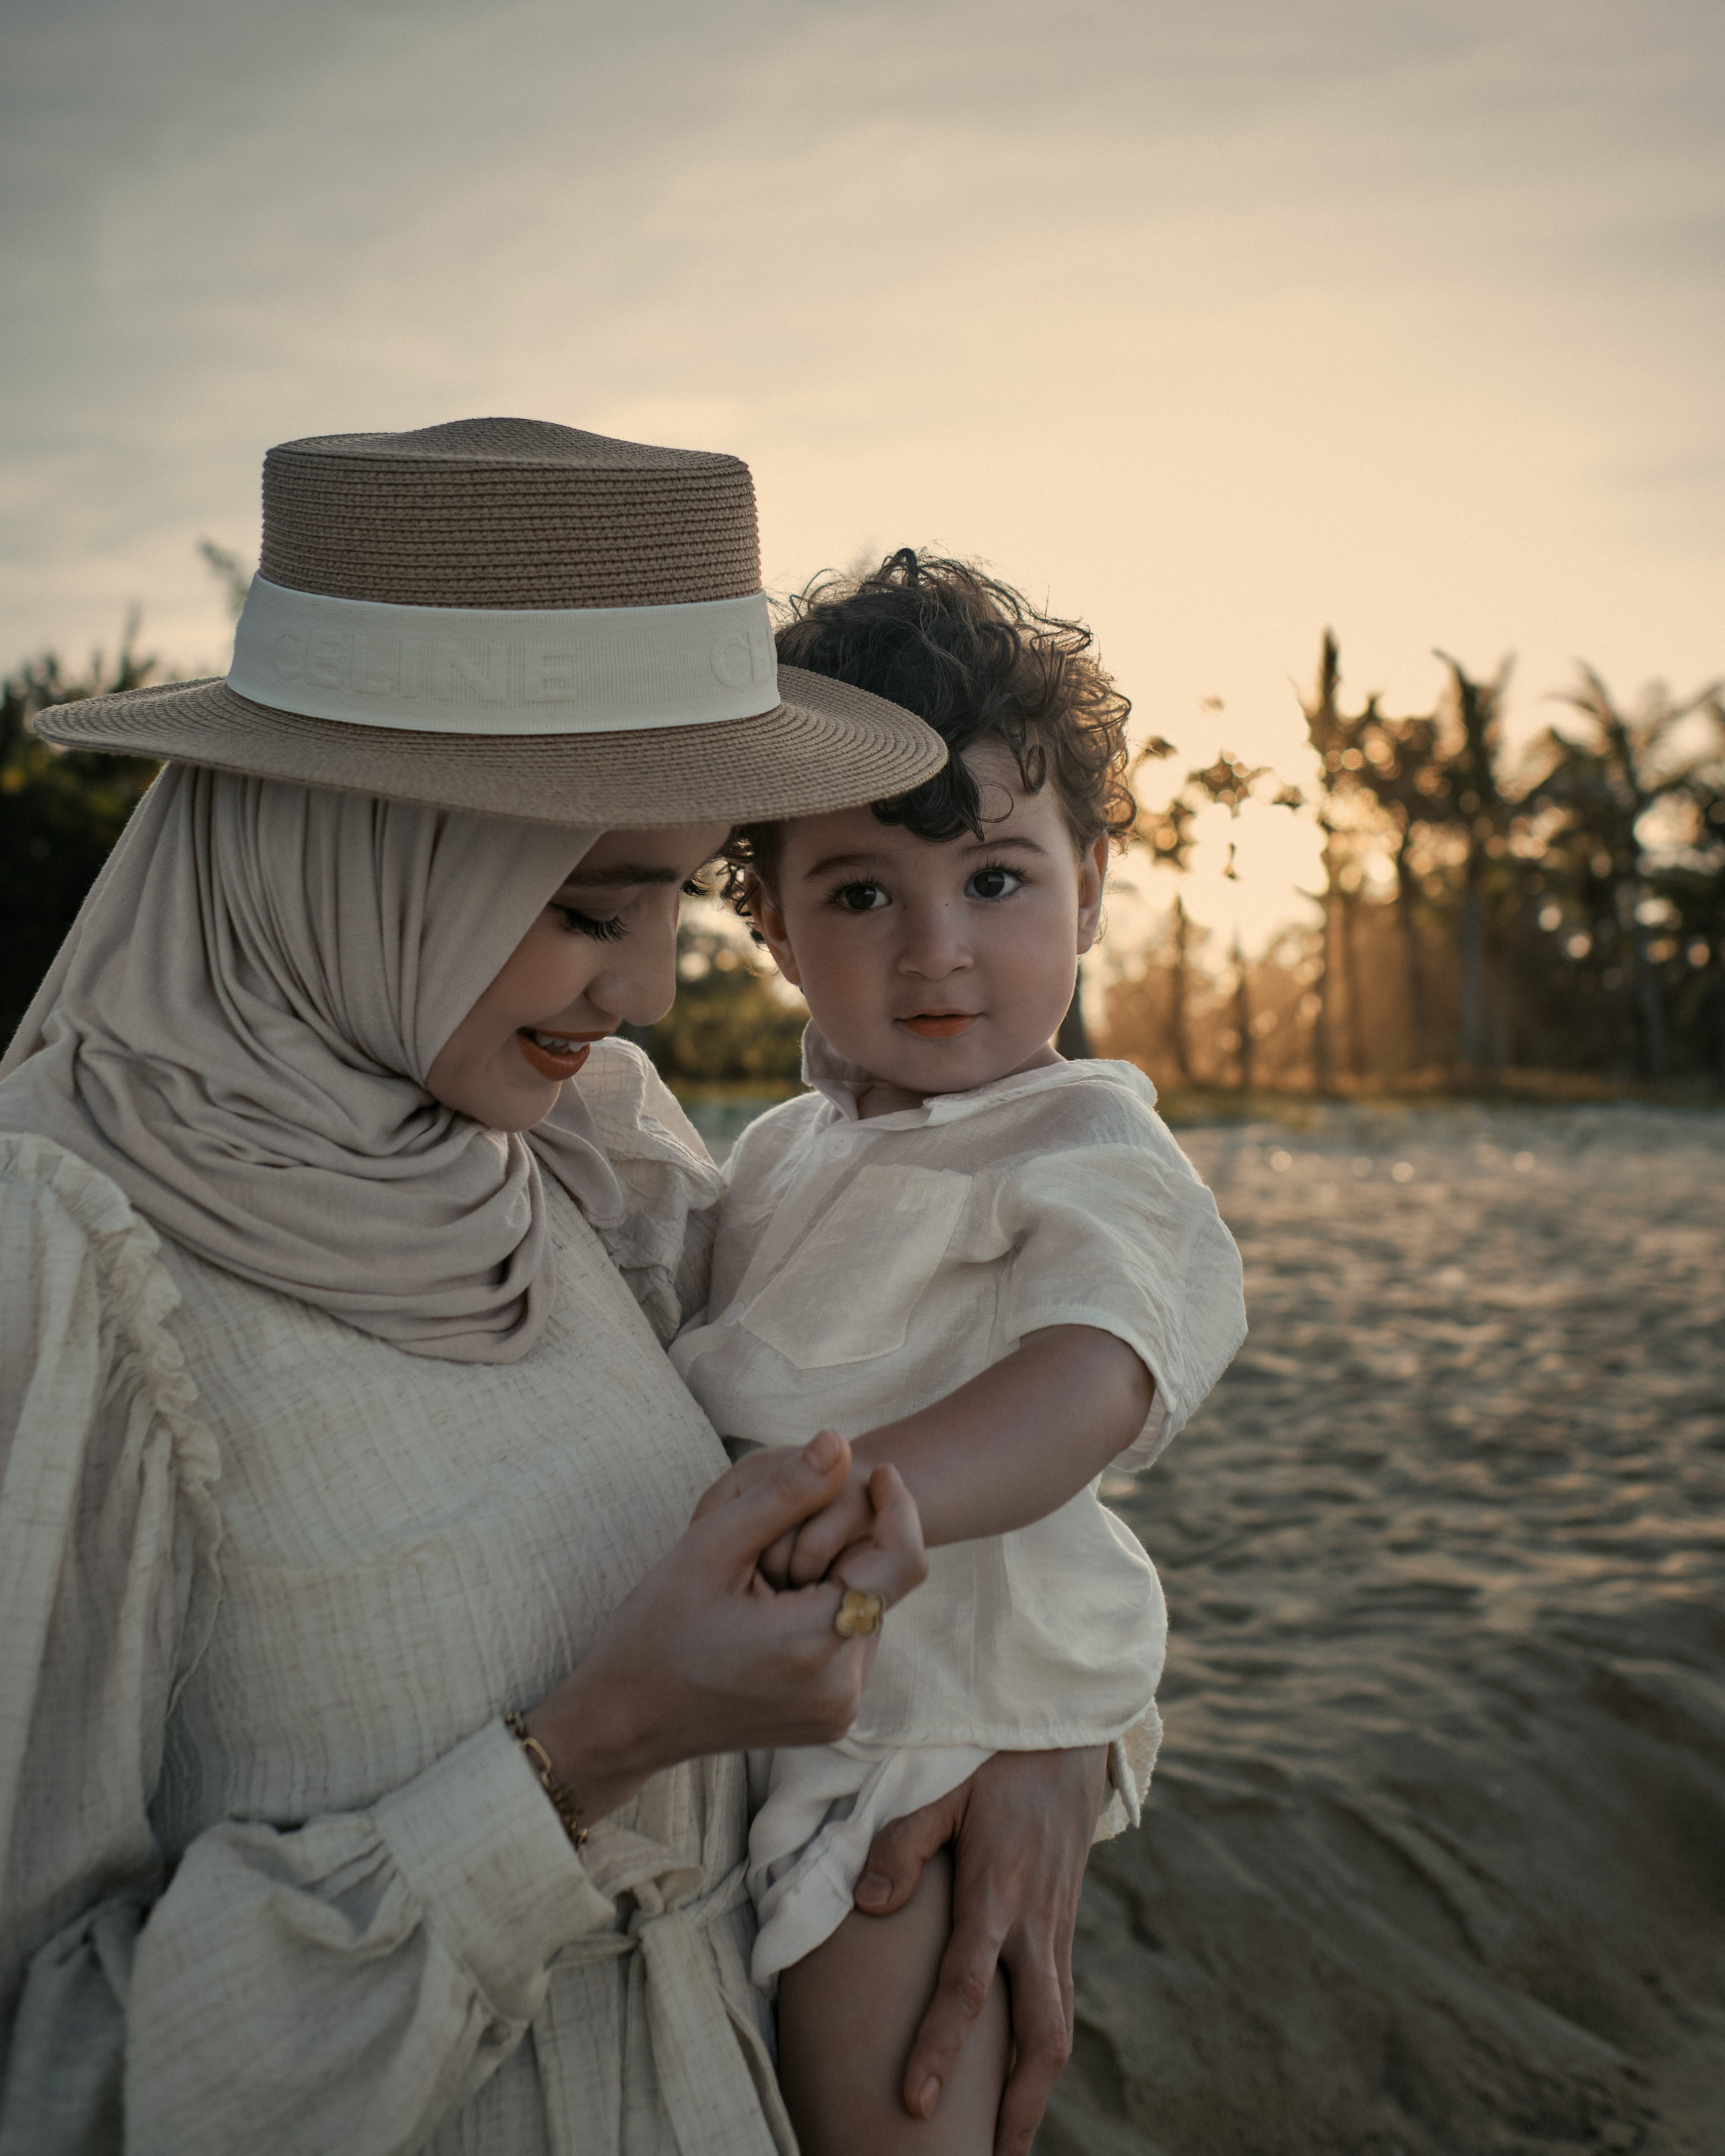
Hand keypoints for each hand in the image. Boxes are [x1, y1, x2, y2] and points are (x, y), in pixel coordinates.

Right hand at [528, 1433, 925, 1819]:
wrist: (624, 1719)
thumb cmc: (656, 1627)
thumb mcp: (711, 1545)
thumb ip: (784, 1492)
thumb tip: (842, 1442)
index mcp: (815, 1645)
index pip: (902, 1562)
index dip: (899, 1508)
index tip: (877, 1471)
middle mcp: (842, 1688)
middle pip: (879, 1585)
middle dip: (841, 1550)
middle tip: (770, 1546)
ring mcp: (838, 1711)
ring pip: (864, 1612)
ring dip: (830, 1583)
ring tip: (760, 1587)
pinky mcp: (830, 1719)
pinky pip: (848, 1644)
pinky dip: (822, 1615)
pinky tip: (768, 1616)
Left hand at [853, 1746, 1109, 2155]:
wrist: (1066, 1737)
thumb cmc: (994, 1760)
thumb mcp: (944, 1788)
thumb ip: (903, 1844)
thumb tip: (867, 1905)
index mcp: (998, 1891)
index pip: (969, 1985)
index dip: (941, 2045)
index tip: (918, 2101)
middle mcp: (1035, 1922)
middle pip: (1040, 2034)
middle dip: (1019, 2105)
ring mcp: (1056, 1927)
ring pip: (1058, 2026)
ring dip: (1037, 2089)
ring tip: (1008, 2143)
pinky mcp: (1062, 1925)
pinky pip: (1060, 2000)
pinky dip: (1044, 2049)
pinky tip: (1022, 2077)